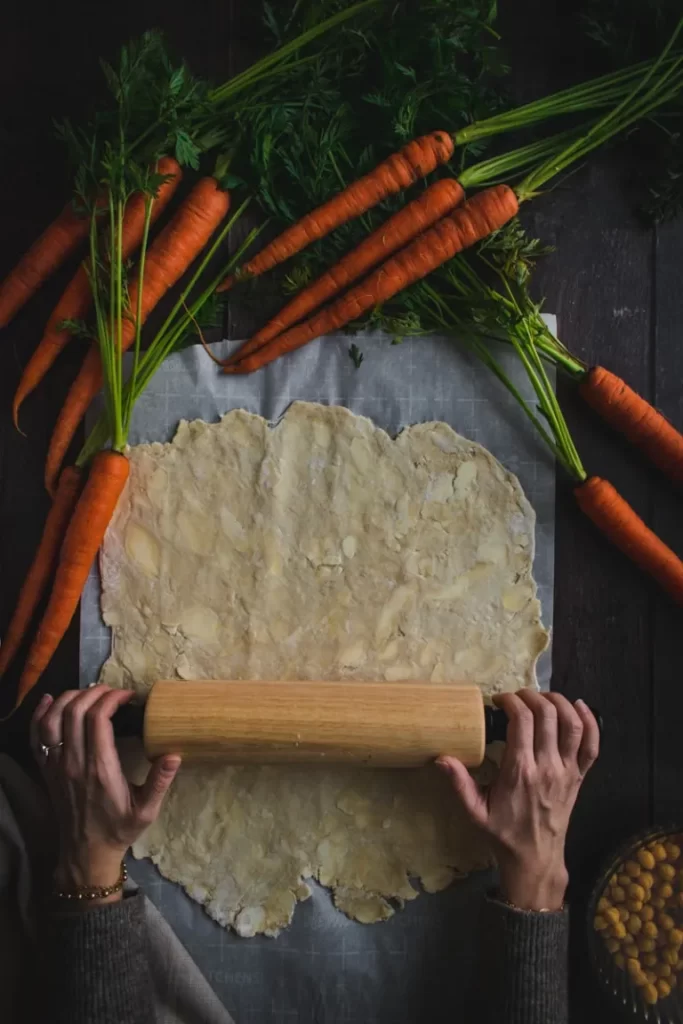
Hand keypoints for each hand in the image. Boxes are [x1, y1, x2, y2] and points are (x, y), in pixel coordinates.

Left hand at [31, 685, 180, 903]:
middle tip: (111, 692)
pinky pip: (35, 736)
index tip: (127, 697)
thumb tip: (175, 754)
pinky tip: (49, 701)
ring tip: (88, 693)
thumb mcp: (146, 811)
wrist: (85, 853)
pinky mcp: (46, 770)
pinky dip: (39, 714)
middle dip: (93, 692)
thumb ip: (159, 782)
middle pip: (74, 711)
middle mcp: (74, 762)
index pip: (98, 719)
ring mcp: (56, 765)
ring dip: (68, 698)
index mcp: (100, 768)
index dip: (112, 699)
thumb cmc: (119, 829)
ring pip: (52, 719)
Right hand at [438, 690, 599, 910]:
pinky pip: (592, 745)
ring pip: (572, 724)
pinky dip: (590, 722)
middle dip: (531, 696)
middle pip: (547, 715)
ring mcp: (567, 770)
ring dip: (559, 702)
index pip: (521, 721)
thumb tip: (440, 758)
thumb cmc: (503, 832)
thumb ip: (459, 783)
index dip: (511, 702)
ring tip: (543, 697)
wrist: (535, 858)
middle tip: (517, 697)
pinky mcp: (580, 776)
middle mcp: (547, 766)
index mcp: (520, 771)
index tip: (499, 701)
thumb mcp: (475, 811)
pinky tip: (580, 706)